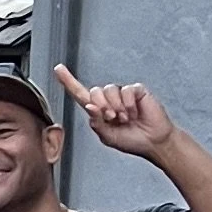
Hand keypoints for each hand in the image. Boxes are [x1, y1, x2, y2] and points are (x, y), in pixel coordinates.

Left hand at [56, 64, 176, 158]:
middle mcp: (109, 99)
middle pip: (94, 91)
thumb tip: (89, 107)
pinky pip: (127, 90)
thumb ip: (96, 123)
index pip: (80, 94)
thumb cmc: (132, 140)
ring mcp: (122, 94)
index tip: (58, 69)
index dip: (68, 81)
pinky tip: (135, 113)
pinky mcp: (136, 90)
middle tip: (113, 119)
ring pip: (110, 90)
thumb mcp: (108, 136)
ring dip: (116, 107)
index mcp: (99, 110)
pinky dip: (129, 104)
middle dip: (102, 107)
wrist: (153, 142)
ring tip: (125, 118)